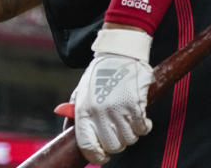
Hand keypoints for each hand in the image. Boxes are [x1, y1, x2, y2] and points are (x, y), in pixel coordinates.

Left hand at [72, 28, 153, 164]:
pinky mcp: (136, 105)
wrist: (118, 54)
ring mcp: (118, 109)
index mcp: (83, 110)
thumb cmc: (98, 75)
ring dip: (130, 134)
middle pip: (112, 146)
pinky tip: (138, 116)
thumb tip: (68, 134)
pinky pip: (142, 129)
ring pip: (129, 139)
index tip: (101, 157)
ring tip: (126, 119)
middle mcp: (99, 112)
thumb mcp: (80, 93)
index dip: (95, 156)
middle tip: (117, 132)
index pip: (87, 145)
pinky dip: (143, 126)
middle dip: (116, 144)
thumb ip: (74, 114)